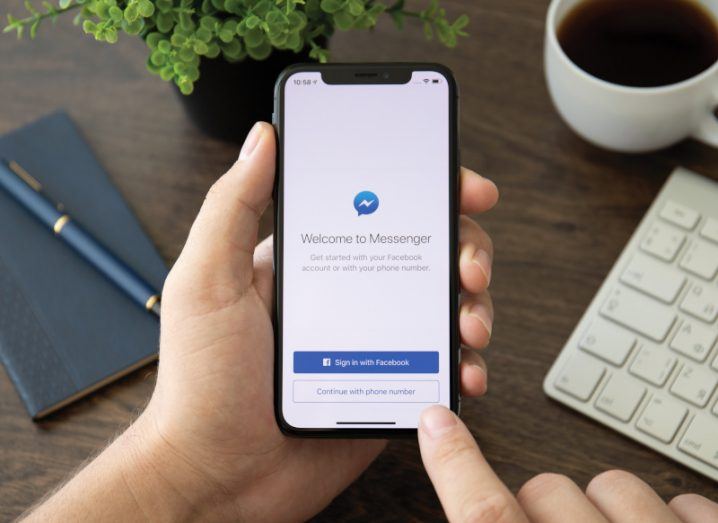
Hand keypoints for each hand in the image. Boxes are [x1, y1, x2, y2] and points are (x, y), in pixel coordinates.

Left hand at [122, 122, 498, 519]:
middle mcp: (350, 292)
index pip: (377, 206)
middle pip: (426, 249)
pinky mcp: (390, 382)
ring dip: (474, 304)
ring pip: (444, 303)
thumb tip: (263, 137)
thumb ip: (234, 206)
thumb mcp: (207, 281)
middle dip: (465, 247)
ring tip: (469, 322)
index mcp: (313, 260)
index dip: (426, 188)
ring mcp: (374, 337)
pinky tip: (465, 369)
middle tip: (469, 265)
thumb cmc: (202, 383)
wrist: (218, 475)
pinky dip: (465, 361)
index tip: (460, 185)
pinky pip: (441, 362)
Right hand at [418, 406, 717, 522]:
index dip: (455, 463)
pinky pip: (685, 502)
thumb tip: (472, 503)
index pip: (484, 514)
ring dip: (609, 515)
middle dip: (542, 511)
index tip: (436, 421)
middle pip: (547, 491)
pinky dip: (675, 521)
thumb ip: (491, 521)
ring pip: (615, 487)